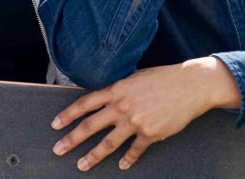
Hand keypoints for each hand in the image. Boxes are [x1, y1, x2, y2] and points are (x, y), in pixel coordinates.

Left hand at [51, 57, 239, 170]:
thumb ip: (117, 90)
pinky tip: (121, 166)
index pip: (85, 104)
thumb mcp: (133, 78)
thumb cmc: (161, 78)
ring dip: (93, 156)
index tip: (55, 125)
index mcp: (115, 91)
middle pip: (91, 126)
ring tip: (82, 165)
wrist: (189, 86)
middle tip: (58, 149)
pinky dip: (128, 159)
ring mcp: (135, 122)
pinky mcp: (150, 134)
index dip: (68, 115)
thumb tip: (104, 98)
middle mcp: (122, 107)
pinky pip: (134, 150)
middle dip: (72, 139)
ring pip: (108, 143)